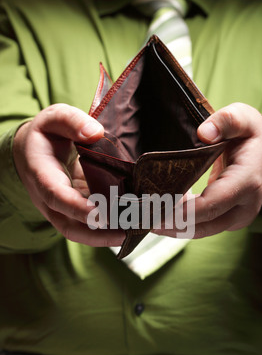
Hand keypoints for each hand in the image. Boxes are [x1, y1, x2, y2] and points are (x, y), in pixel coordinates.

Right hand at [13, 103, 125, 246]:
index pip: (56, 196)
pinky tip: (133, 225)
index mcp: (42, 175)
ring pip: (81, 231)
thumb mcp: (53, 118)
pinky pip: (91, 225)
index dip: (76, 207)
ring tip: (135, 232)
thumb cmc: (46, 135)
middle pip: (69, 226)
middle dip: (96, 235)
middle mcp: (50, 199)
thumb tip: (96, 133)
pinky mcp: (77, 212)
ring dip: (106, 236)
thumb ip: (71, 121)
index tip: (99, 214)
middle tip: (126, 234)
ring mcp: (63, 210)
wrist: (32, 153)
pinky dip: (111, 229)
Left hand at [153, 103, 261, 238]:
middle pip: (203, 225)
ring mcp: (238, 217)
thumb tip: (204, 132)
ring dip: (172, 227)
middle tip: (140, 217)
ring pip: (200, 231)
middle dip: (169, 223)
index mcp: (247, 182)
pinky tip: (160, 214)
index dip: (181, 211)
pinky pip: (202, 227)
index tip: (154, 209)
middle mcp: (245, 206)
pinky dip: (180, 224)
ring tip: (144, 217)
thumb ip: (226, 121)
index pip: (211, 204)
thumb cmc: (253, 134)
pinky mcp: (229, 220)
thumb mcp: (244, 117)